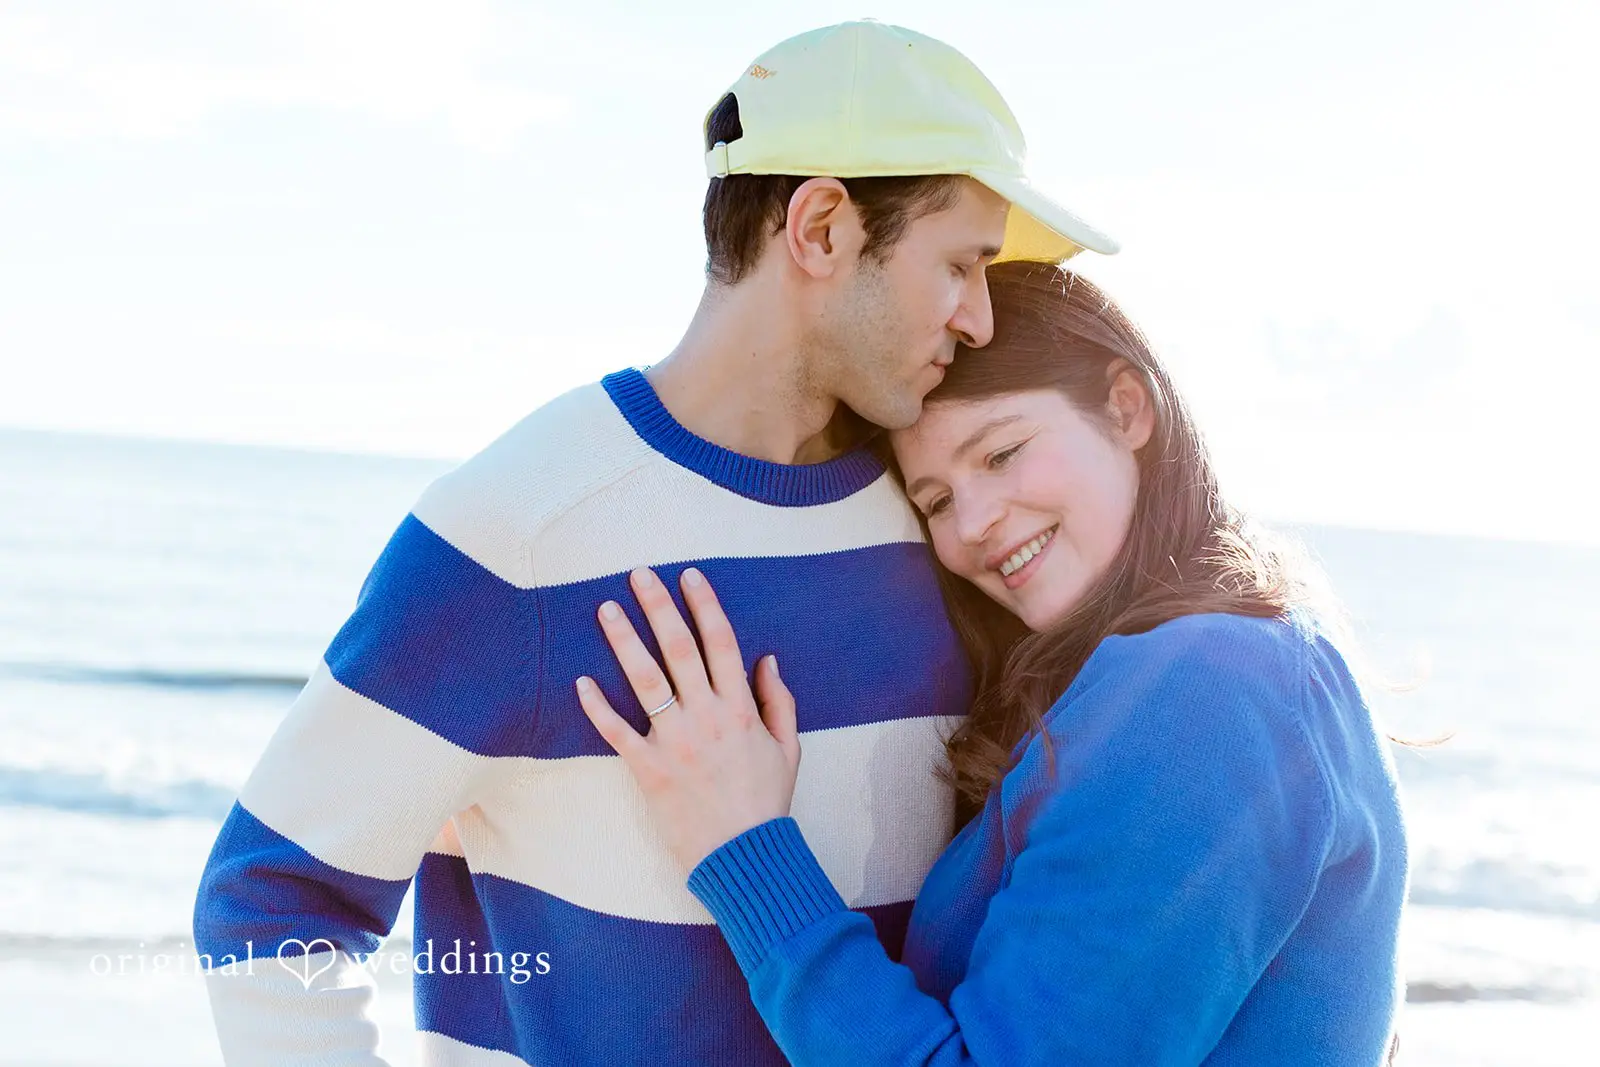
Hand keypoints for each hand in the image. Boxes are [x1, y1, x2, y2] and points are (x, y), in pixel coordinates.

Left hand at [575, 565, 801, 874]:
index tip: (689, 576)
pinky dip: (596, 706)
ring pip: (645, 679)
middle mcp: (707, 717)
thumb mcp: (789, 748)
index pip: (721, 642)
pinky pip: (616, 732)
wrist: (745, 857)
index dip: (704, 605)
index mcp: (741, 709)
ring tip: (606, 609)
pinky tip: (579, 680)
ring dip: (624, 640)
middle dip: (659, 606)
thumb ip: (779, 701)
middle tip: (639, 573)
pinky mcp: (649, 770)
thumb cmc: (766, 803)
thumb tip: (766, 659)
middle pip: (679, 648)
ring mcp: (675, 742)